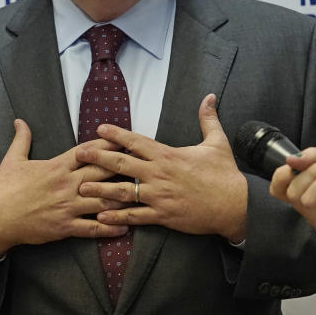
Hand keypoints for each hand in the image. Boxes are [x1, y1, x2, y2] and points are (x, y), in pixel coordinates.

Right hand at [0, 119, 129, 257]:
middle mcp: (65, 185)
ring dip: (122, 199)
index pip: (87, 152)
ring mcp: (67, 207)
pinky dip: (110, 228)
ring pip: (102, 201)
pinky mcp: (64, 227)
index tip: (123, 139)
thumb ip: (22, 139)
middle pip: (101, 173)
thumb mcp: (12, 159)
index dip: (106, 144)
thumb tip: (20, 121)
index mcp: (55, 166)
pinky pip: (92, 228)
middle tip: (142, 165)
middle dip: (122, 167)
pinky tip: (125, 227)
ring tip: (141, 197)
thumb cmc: (3, 188)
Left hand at [74, 94, 248, 242]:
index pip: (136, 142)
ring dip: (100, 190)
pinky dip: (117, 217)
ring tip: (80, 187)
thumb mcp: (217, 143)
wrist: (236, 206)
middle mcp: (159, 175)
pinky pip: (135, 217)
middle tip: (79, 154)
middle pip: (122, 164)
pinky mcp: (163, 216)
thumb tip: (209, 97)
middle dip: (98, 158)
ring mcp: (159, 196)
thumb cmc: (225, 175)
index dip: (116, 135)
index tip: (99, 129)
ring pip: (123, 192)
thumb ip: (208, 119)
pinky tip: (101, 217)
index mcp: (168, 155)